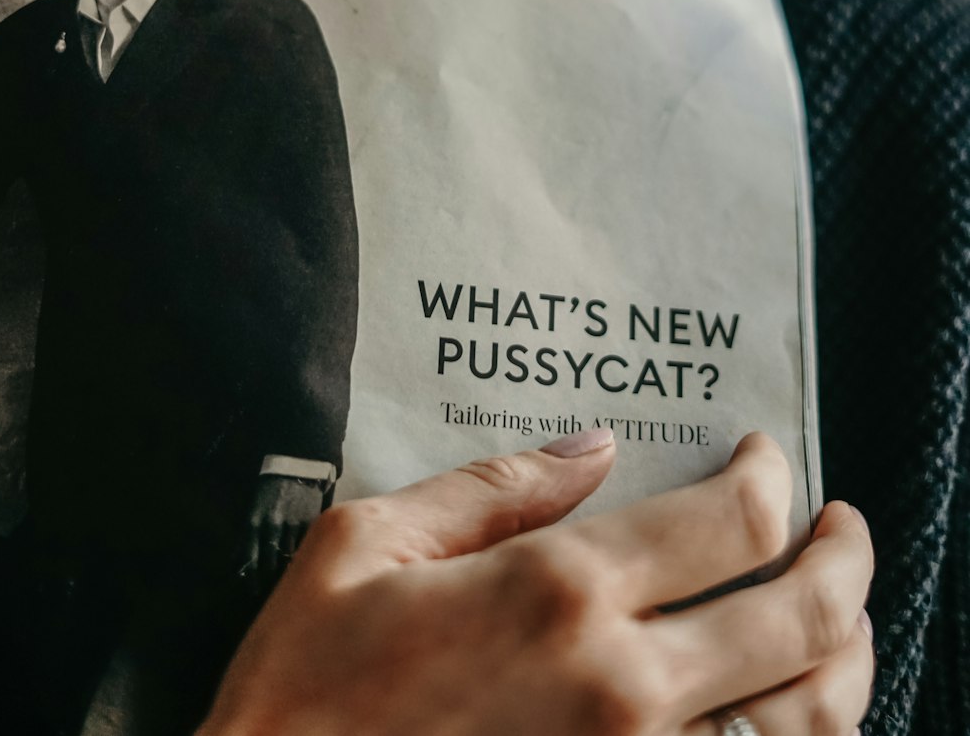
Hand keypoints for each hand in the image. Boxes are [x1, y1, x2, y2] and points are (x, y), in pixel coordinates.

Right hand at [204, 431, 874, 735]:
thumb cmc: (301, 695)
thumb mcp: (363, 548)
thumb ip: (489, 487)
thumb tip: (592, 445)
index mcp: (557, 592)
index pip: (730, 520)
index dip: (768, 477)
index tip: (763, 459)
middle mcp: (625, 688)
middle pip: (801, 614)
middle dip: (843, 555)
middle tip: (842, 526)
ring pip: (813, 719)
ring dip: (852, 655)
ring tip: (847, 617)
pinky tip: (797, 715)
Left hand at [240, 475, 324, 595]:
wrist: (296, 467)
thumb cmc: (270, 492)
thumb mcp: (253, 510)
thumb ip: (247, 537)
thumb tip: (236, 564)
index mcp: (253, 522)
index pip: (249, 558)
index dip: (250, 579)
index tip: (252, 592)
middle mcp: (272, 525)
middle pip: (268, 563)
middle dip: (267, 579)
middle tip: (268, 590)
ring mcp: (291, 524)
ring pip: (287, 558)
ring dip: (284, 571)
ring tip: (284, 581)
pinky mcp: (309, 523)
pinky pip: (304, 548)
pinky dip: (300, 558)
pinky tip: (301, 564)